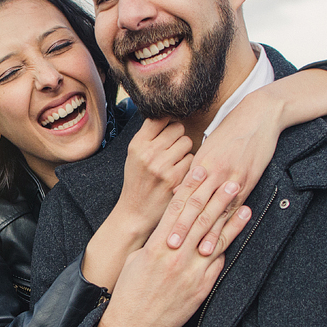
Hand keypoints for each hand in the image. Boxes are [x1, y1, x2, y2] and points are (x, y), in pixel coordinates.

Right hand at [90, 182, 251, 326]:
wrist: (133, 326)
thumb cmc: (130, 291)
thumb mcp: (138, 259)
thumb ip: (157, 242)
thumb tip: (173, 229)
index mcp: (157, 246)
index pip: (177, 210)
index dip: (190, 188)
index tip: (200, 171)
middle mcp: (176, 256)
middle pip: (200, 219)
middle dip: (216, 197)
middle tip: (230, 180)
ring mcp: (191, 273)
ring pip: (215, 239)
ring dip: (230, 218)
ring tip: (242, 202)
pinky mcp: (201, 288)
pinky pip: (218, 263)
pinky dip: (227, 245)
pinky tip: (237, 232)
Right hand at [116, 117, 193, 237]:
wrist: (135, 212)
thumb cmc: (138, 181)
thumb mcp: (135, 156)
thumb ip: (149, 137)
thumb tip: (169, 115)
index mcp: (137, 144)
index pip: (159, 118)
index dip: (167, 121)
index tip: (169, 127)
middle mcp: (148, 153)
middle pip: (177, 128)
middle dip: (178, 137)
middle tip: (172, 149)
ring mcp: (162, 166)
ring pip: (187, 142)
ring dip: (185, 150)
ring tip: (175, 162)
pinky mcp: (176, 178)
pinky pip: (192, 159)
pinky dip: (189, 166)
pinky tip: (180, 173)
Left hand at [164, 67, 326, 251]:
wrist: (258, 115)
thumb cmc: (231, 131)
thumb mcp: (208, 148)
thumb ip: (195, 170)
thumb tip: (179, 190)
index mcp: (199, 164)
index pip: (182, 194)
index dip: (172, 214)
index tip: (162, 231)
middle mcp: (212, 172)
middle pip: (194, 205)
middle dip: (183, 227)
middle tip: (171, 247)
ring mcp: (230, 177)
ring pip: (214, 209)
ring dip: (206, 232)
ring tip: (198, 251)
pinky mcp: (247, 180)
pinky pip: (235, 206)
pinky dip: (228, 224)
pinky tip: (225, 236)